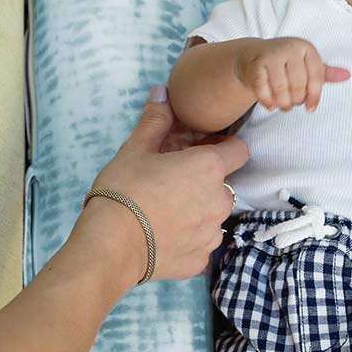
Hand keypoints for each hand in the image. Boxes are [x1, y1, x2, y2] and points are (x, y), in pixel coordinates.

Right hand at [83, 86, 248, 284]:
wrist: (112, 245)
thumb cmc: (124, 190)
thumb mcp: (135, 149)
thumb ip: (156, 120)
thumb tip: (162, 92)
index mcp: (210, 168)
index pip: (239, 150)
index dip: (223, 147)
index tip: (202, 150)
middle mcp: (220, 200)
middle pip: (224, 184)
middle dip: (204, 182)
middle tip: (172, 182)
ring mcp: (213, 233)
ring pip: (213, 215)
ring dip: (198, 211)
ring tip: (164, 211)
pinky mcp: (201, 259)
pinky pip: (201, 243)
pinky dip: (188, 238)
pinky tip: (163, 234)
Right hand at [235, 36, 349, 112]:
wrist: (255, 56)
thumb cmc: (287, 64)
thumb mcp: (307, 65)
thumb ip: (325, 73)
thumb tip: (347, 75)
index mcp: (306, 48)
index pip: (316, 77)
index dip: (314, 97)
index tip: (310, 109)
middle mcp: (290, 48)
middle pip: (298, 85)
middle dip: (296, 100)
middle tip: (293, 103)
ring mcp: (271, 55)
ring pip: (281, 89)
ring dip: (283, 104)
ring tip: (283, 106)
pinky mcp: (255, 65)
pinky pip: (263, 90)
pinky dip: (268, 102)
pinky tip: (270, 106)